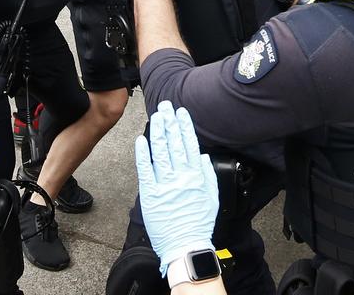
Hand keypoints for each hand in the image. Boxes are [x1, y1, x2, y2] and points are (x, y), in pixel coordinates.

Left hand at [135, 101, 218, 275]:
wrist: (186, 246)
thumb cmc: (199, 224)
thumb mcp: (212, 198)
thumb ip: (208, 175)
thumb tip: (204, 157)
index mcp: (197, 177)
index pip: (190, 145)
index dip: (185, 127)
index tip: (181, 113)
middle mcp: (181, 177)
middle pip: (175, 144)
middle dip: (170, 123)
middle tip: (165, 106)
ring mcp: (165, 185)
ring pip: (161, 152)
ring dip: (157, 132)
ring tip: (155, 117)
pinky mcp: (151, 195)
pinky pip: (146, 170)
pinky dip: (143, 154)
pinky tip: (141, 140)